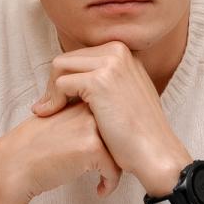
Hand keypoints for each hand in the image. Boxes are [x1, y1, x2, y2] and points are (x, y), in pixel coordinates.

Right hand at [0, 103, 120, 203]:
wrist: (11, 167)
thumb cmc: (31, 150)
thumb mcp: (56, 122)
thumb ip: (79, 119)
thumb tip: (107, 124)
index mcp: (79, 103)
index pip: (111, 119)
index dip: (113, 139)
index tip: (112, 154)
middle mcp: (87, 111)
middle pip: (119, 133)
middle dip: (118, 154)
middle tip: (110, 170)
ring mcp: (90, 128)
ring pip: (120, 151)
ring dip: (115, 170)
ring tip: (105, 180)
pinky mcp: (92, 148)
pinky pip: (115, 170)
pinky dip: (110, 183)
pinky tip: (100, 191)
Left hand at [33, 42, 189, 193]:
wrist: (154, 151)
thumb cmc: (139, 131)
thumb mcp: (128, 93)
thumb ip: (108, 80)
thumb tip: (79, 76)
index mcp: (125, 54)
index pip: (81, 56)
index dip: (67, 77)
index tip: (62, 98)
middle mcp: (119, 52)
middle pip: (67, 58)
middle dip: (54, 82)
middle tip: (50, 106)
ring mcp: (111, 64)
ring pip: (60, 67)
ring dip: (50, 90)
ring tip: (50, 110)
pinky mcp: (99, 81)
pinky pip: (61, 83)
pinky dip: (52, 100)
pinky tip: (52, 115)